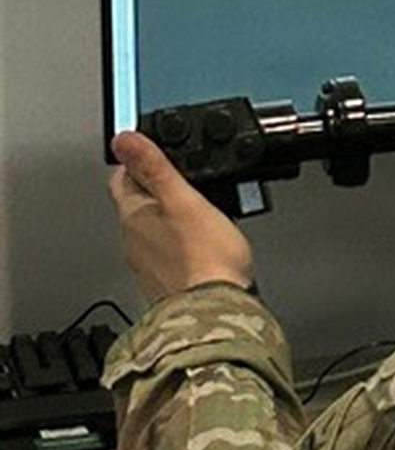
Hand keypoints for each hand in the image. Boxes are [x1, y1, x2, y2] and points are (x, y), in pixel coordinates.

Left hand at [109, 129, 256, 304]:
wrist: (217, 311)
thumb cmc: (206, 258)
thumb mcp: (185, 198)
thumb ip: (154, 166)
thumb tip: (123, 138)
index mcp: (133, 213)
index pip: (122, 176)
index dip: (140, 161)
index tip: (158, 155)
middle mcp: (132, 239)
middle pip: (138, 203)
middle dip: (159, 192)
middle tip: (189, 186)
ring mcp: (146, 263)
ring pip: (153, 230)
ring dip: (171, 221)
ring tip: (203, 218)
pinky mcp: (164, 282)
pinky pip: (167, 254)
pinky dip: (181, 247)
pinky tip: (203, 248)